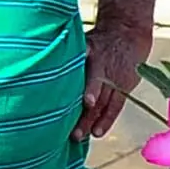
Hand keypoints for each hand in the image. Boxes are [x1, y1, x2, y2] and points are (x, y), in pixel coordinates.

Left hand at [79, 11, 153, 138]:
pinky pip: (115, 107)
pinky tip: (97, 133)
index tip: (87, 103)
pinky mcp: (124, 88)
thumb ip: (71, 53)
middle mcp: (108, 71)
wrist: (128, 32)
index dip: (91, 89)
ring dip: (95, 122)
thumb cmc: (98, 39)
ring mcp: (117, 81)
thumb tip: (42, 58)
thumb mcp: (85, 39)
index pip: (94, 75)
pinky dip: (106, 120)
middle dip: (87, 114)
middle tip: (75, 132)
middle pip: (98, 96)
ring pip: (106, 105)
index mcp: (96, 56)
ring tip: (85, 136)